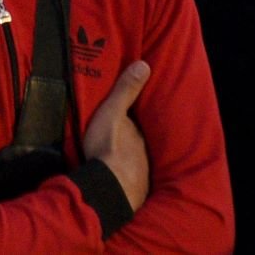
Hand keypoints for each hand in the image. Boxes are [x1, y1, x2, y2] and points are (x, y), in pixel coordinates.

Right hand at [80, 60, 150, 212]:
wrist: (110, 187)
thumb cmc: (109, 145)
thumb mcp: (113, 112)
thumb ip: (126, 91)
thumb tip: (145, 64)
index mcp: (137, 133)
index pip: (135, 123)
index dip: (131, 120)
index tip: (125, 118)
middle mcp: (144, 153)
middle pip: (136, 142)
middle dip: (130, 140)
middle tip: (119, 139)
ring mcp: (141, 173)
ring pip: (135, 161)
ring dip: (128, 159)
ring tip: (118, 158)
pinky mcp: (135, 191)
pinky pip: (130, 179)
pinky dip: (125, 176)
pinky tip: (118, 178)